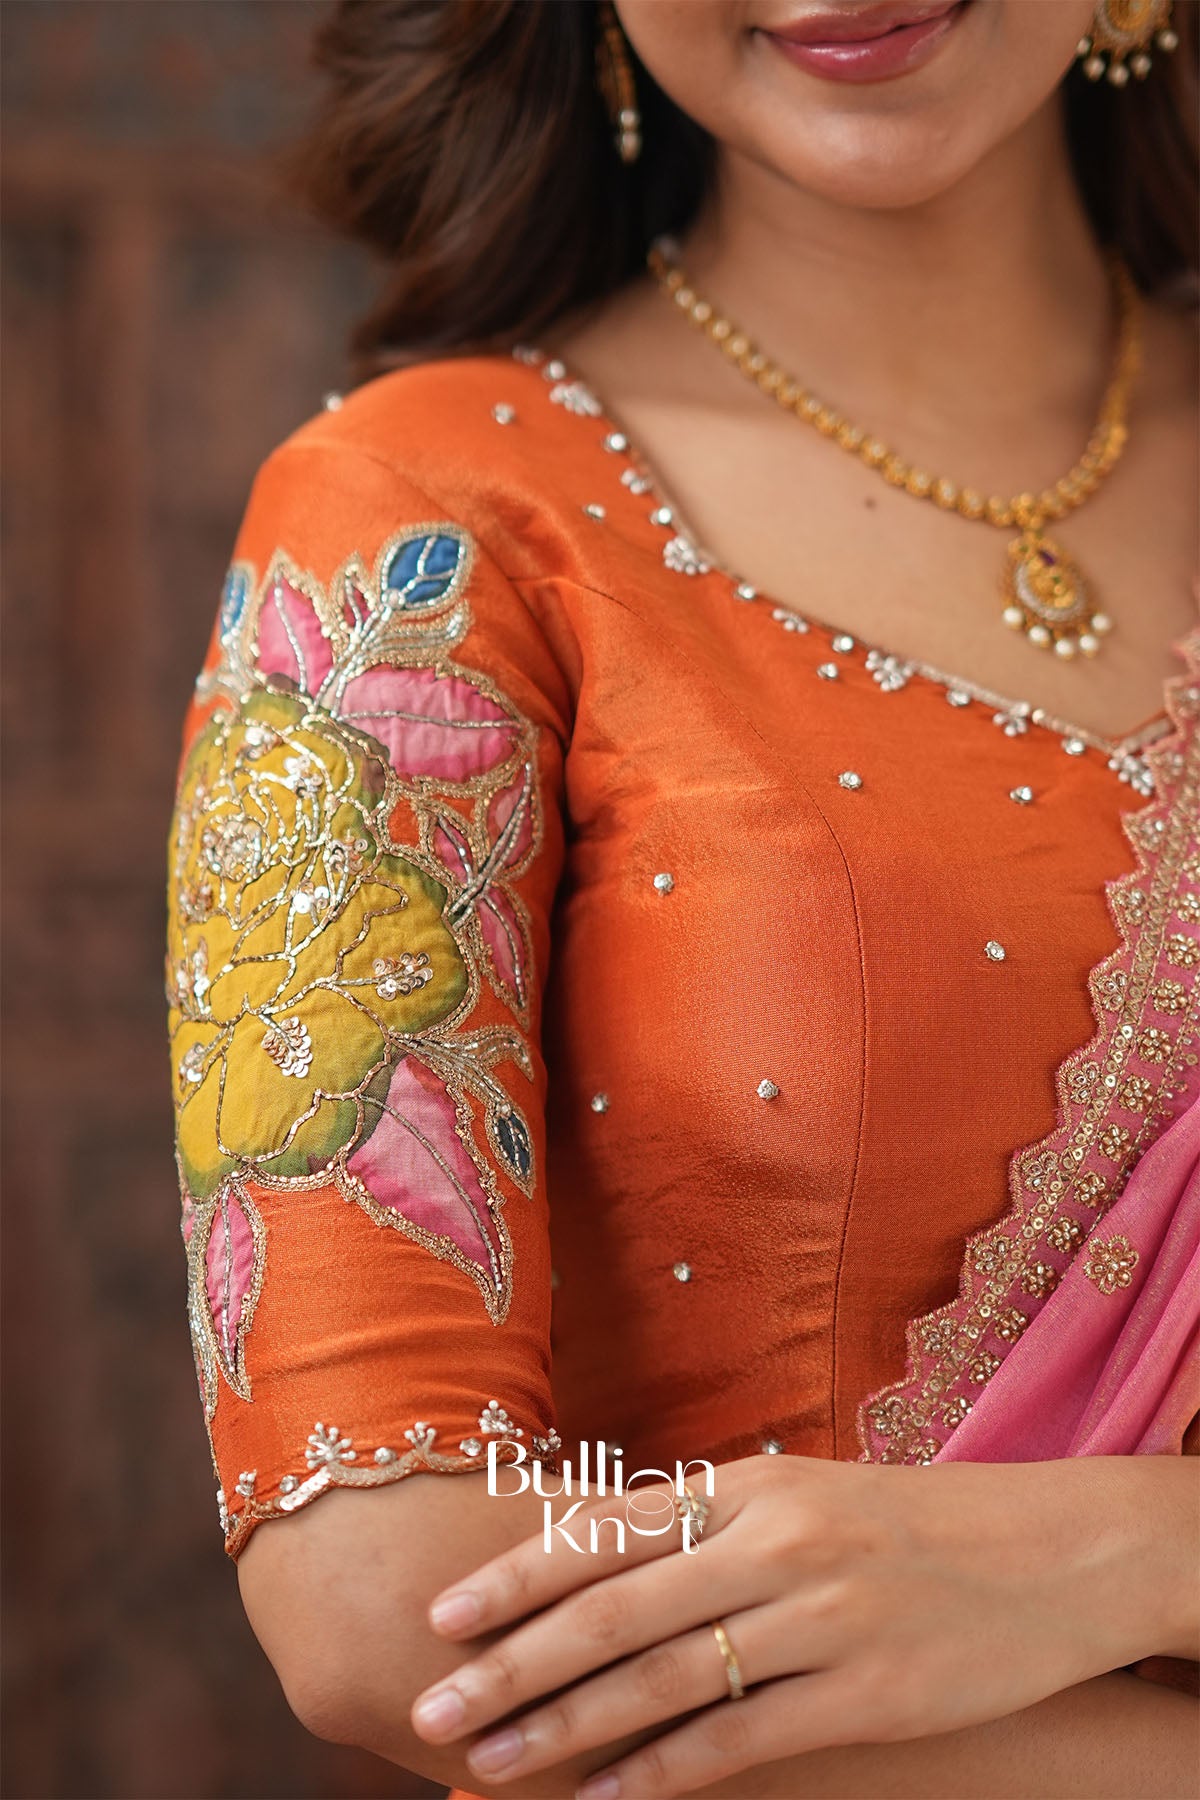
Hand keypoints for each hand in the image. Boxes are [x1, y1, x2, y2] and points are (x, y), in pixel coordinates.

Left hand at [408, 1453, 1185, 1798]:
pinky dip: (665, 1774)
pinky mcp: (869, 1696)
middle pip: (614, 1609)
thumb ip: (710, 1523)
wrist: (1052, 1553)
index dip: (519, 1577)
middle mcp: (776, 1543)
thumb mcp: (809, 1494)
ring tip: (490, 1764)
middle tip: (430, 1708)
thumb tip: (598, 1556)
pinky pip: (743, 1740)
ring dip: (566, 1729)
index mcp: (754, 1486)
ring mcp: (822, 1620)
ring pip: (663, 1681)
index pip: (610, 1531)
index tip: (442, 1616)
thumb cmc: (910, 1525)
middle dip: (511, 1663)